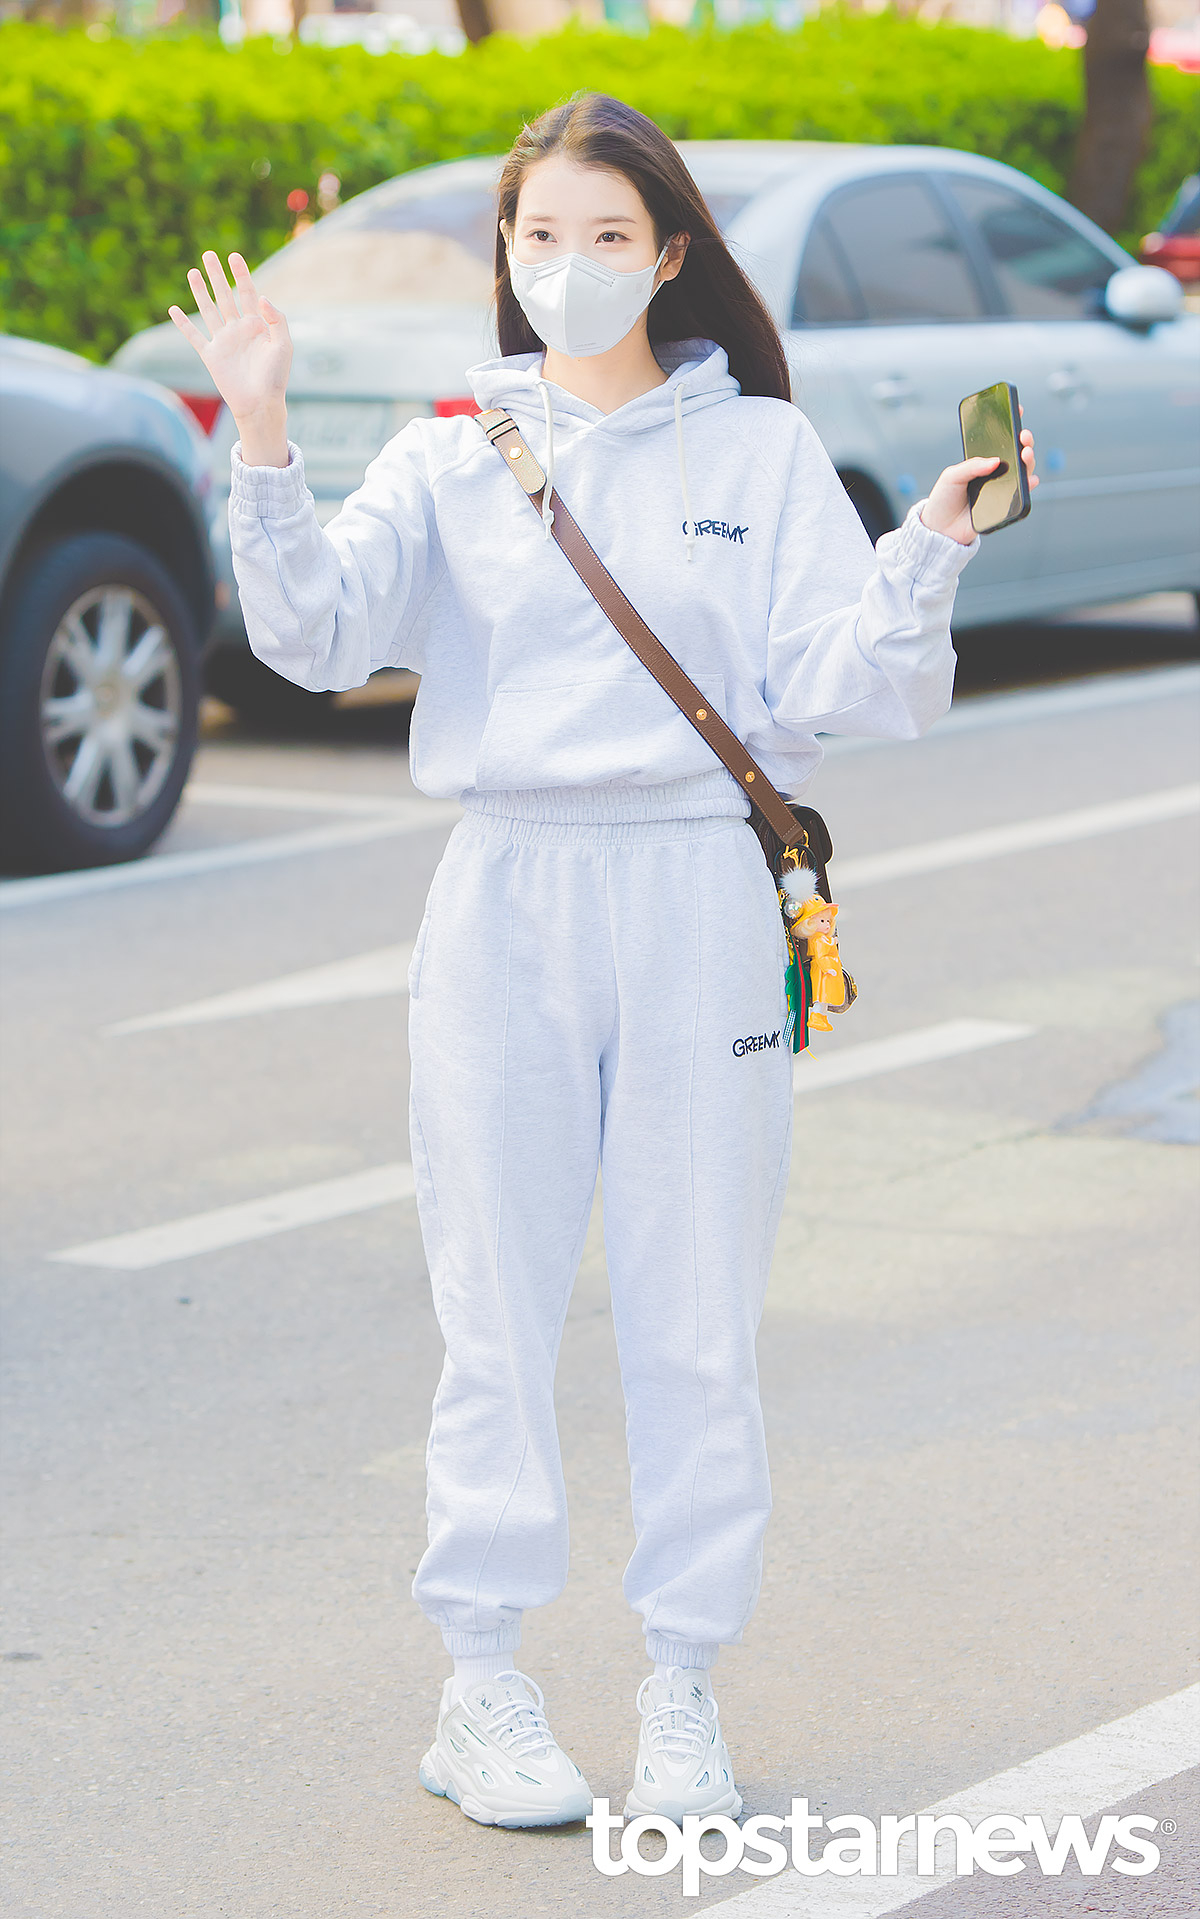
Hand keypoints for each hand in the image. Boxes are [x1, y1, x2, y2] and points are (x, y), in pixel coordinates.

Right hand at [168, 252, 291, 466]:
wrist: (260, 404)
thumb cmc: (276, 377)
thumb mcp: (283, 345)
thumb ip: (276, 320)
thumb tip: (262, 297)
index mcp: (257, 325)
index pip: (247, 293)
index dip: (241, 274)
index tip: (234, 256)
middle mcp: (238, 329)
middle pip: (225, 296)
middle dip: (217, 275)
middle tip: (208, 255)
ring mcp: (223, 341)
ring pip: (208, 310)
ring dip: (200, 292)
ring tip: (192, 272)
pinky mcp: (211, 356)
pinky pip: (193, 337)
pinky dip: (183, 324)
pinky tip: (173, 310)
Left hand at [920, 408, 1038, 544]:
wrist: (939, 529)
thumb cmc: (943, 499)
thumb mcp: (952, 476)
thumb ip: (972, 466)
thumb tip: (995, 461)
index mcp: (981, 463)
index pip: (999, 442)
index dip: (1010, 426)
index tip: (1017, 410)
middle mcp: (994, 474)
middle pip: (1015, 455)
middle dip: (1024, 442)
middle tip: (1024, 436)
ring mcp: (1000, 489)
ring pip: (1022, 472)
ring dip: (1029, 461)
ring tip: (1026, 453)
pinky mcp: (1003, 506)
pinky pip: (1021, 494)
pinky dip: (1029, 486)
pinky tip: (1031, 479)